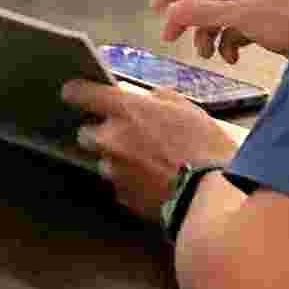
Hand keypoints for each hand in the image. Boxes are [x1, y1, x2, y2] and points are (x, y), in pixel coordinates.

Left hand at [64, 79, 239, 220]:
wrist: (212, 196)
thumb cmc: (205, 148)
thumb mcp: (188, 110)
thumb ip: (159, 100)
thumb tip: (148, 100)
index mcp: (126, 110)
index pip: (80, 93)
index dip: (76, 92)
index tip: (76, 94)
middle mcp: (111, 139)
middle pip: (85, 133)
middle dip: (101, 134)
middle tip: (127, 137)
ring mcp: (114, 170)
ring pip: (104, 161)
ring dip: (118, 161)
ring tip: (149, 165)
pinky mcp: (122, 196)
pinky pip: (119, 185)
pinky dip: (131, 183)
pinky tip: (154, 183)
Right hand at [151, 0, 288, 64]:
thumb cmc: (287, 21)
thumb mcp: (239, 16)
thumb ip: (201, 13)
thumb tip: (169, 14)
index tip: (155, 8)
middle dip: (192, 19)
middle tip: (171, 37)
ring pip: (218, 12)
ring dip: (209, 34)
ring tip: (207, 54)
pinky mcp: (262, 16)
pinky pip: (233, 25)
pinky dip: (228, 41)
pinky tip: (232, 57)